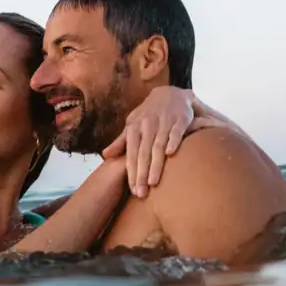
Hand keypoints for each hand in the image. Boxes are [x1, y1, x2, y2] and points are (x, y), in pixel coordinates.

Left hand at [101, 87, 219, 198]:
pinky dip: (173, 141)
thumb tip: (105, 155)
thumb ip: (121, 141)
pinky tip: (170, 154)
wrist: (170, 93)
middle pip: (142, 153)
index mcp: (135, 128)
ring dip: (155, 164)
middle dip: (141, 174)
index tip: (132, 190)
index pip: (131, 154)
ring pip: (157, 145)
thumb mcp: (133, 124)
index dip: (131, 172)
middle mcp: (147, 125)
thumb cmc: (149, 114)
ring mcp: (164, 121)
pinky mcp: (180, 118)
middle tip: (141, 193)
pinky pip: (176, 131)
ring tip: (153, 183)